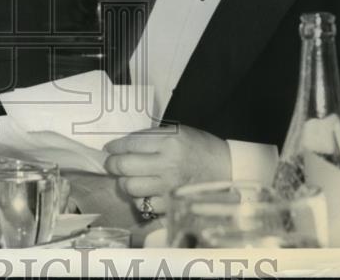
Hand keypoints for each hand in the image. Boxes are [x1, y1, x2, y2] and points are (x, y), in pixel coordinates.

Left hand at [103, 125, 230, 217]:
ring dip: (124, 183)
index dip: (114, 146)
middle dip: (112, 164)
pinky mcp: (172, 205)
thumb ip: (153, 137)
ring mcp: (169, 187)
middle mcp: (167, 164)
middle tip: (112, 164)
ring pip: (130, 187)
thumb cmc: (202, 149)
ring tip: (128, 179)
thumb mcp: (180, 132)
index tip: (109, 148)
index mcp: (169, 141)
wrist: (230, 170)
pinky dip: (139, 200)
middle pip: (124, 166)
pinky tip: (143, 194)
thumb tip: (124, 144)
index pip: (130, 144)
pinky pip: (143, 206)